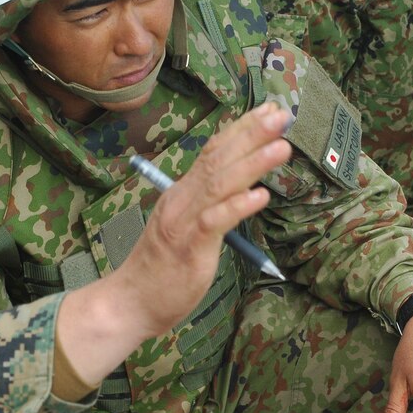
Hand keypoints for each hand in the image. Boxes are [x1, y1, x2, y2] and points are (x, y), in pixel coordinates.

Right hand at [57, 103, 291, 386]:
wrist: (130, 301)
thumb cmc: (161, 268)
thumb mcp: (185, 228)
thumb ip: (208, 206)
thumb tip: (241, 189)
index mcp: (182, 193)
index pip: (213, 151)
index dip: (242, 129)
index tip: (268, 111)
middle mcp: (182, 200)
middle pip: (219, 158)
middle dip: (252, 134)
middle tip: (281, 113)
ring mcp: (184, 222)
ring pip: (220, 183)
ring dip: (253, 163)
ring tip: (281, 146)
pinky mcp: (189, 247)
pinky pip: (215, 221)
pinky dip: (238, 205)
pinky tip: (260, 195)